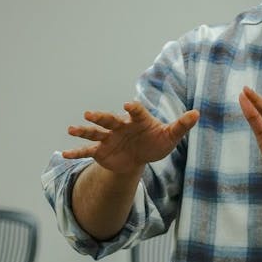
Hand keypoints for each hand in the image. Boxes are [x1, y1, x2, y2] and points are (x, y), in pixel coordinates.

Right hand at [62, 101, 198, 174]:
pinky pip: (88, 152)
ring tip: (71, 129)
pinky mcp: (102, 151)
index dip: (133, 108)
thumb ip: (181, 125)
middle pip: (109, 120)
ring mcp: (108, 139)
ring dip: (83, 131)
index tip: (128, 105)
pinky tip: (64, 153)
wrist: (141, 156)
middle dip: (100, 117)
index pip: (135, 112)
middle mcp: (120, 127)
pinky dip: (77, 153)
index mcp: (136, 120)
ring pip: (95, 133)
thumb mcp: (170, 136)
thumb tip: (197, 114)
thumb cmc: (156, 142)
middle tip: (89, 113)